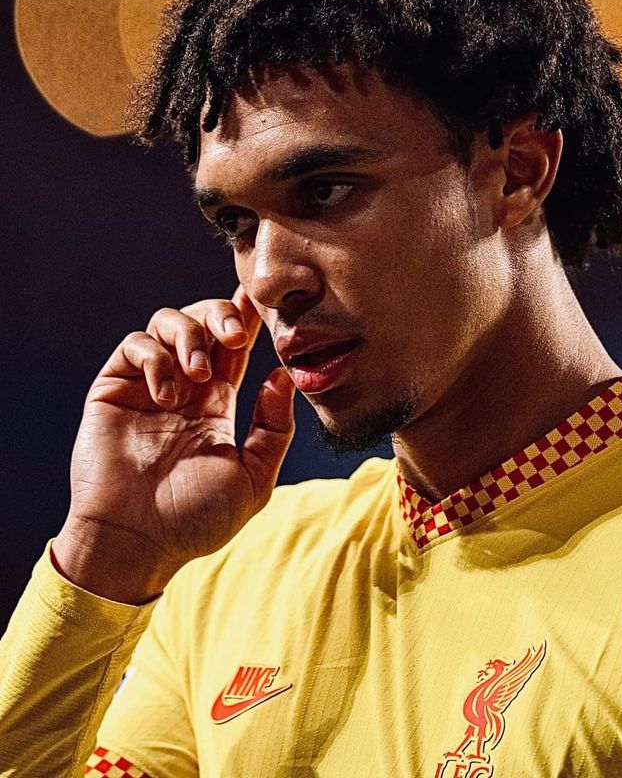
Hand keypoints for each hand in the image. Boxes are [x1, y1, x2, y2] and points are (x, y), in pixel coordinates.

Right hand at [52, 286, 295, 602]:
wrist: (136, 543)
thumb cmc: (195, 520)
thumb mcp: (252, 479)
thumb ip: (273, 429)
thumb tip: (284, 376)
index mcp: (217, 404)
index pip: (234, 347)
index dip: (247, 319)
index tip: (262, 301)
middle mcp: (183, 388)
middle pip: (203, 322)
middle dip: (222, 315)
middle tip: (236, 334)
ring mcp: (147, 386)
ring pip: (167, 323)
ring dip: (190, 335)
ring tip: (199, 373)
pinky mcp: (114, 389)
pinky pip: (135, 346)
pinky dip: (155, 357)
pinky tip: (167, 393)